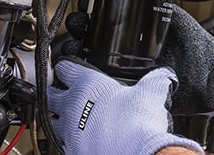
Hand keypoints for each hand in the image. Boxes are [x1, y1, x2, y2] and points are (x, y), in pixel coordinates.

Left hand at [48, 58, 202, 154]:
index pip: (65, 68)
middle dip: (54, 92)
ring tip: (68, 118)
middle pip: (49, 94)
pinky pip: (61, 142)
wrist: (135, 153)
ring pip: (49, 120)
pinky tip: (79, 140)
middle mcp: (72, 106)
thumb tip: (163, 76)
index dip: (67, 66)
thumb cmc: (139, 123)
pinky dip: (67, 140)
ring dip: (57, 118)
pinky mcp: (70, 151)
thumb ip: (155, 80)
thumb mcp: (151, 92)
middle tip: (62, 92)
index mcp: (88, 85)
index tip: (69, 68)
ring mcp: (68, 131)